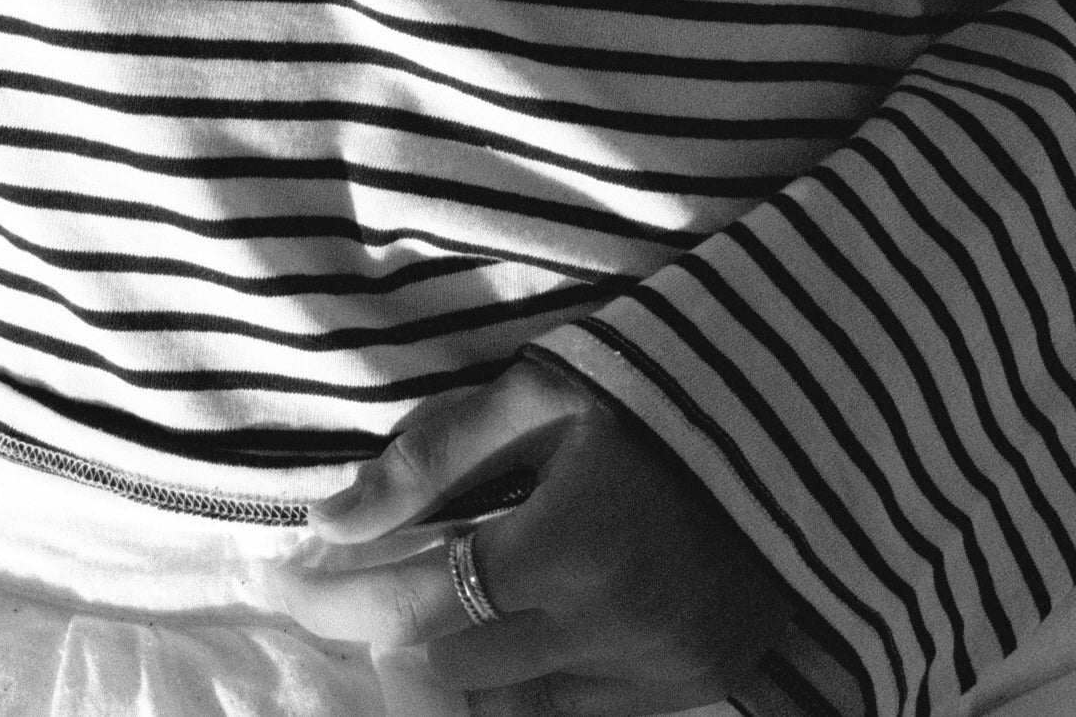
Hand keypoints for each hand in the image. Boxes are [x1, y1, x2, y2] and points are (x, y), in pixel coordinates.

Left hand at [275, 353, 793, 716]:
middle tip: (360, 581)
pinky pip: (581, 710)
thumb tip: (328, 515)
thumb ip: (430, 457)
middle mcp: (608, 630)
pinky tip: (513, 628)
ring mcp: (657, 671)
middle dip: (394, 628)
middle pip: (454, 667)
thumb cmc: (650, 392)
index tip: (280, 580)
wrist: (795, 422)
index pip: (412, 605)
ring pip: (515, 703)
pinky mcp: (693, 687)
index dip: (332, 599)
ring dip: (461, 664)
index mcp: (564, 548)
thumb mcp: (537, 397)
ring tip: (438, 602)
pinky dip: (533, 681)